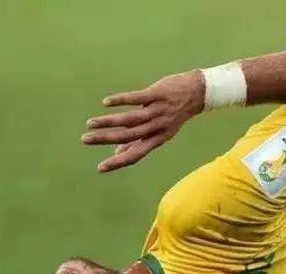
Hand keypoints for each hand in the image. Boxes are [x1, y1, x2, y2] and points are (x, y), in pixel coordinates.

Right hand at [81, 71, 204, 171]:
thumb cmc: (176, 112)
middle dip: (105, 140)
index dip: (119, 162)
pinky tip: (106, 103)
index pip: (136, 155)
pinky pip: (136, 98)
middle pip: (128, 136)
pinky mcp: (157, 94)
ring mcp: (157, 110)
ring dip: (109, 122)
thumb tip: (119, 152)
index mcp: (158, 138)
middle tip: (85, 140)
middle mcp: (157, 127)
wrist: (200, 92)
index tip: (100, 168)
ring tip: (90, 123)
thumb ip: (140, 140)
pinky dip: (120, 101)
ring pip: (130, 120)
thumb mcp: (161, 130)